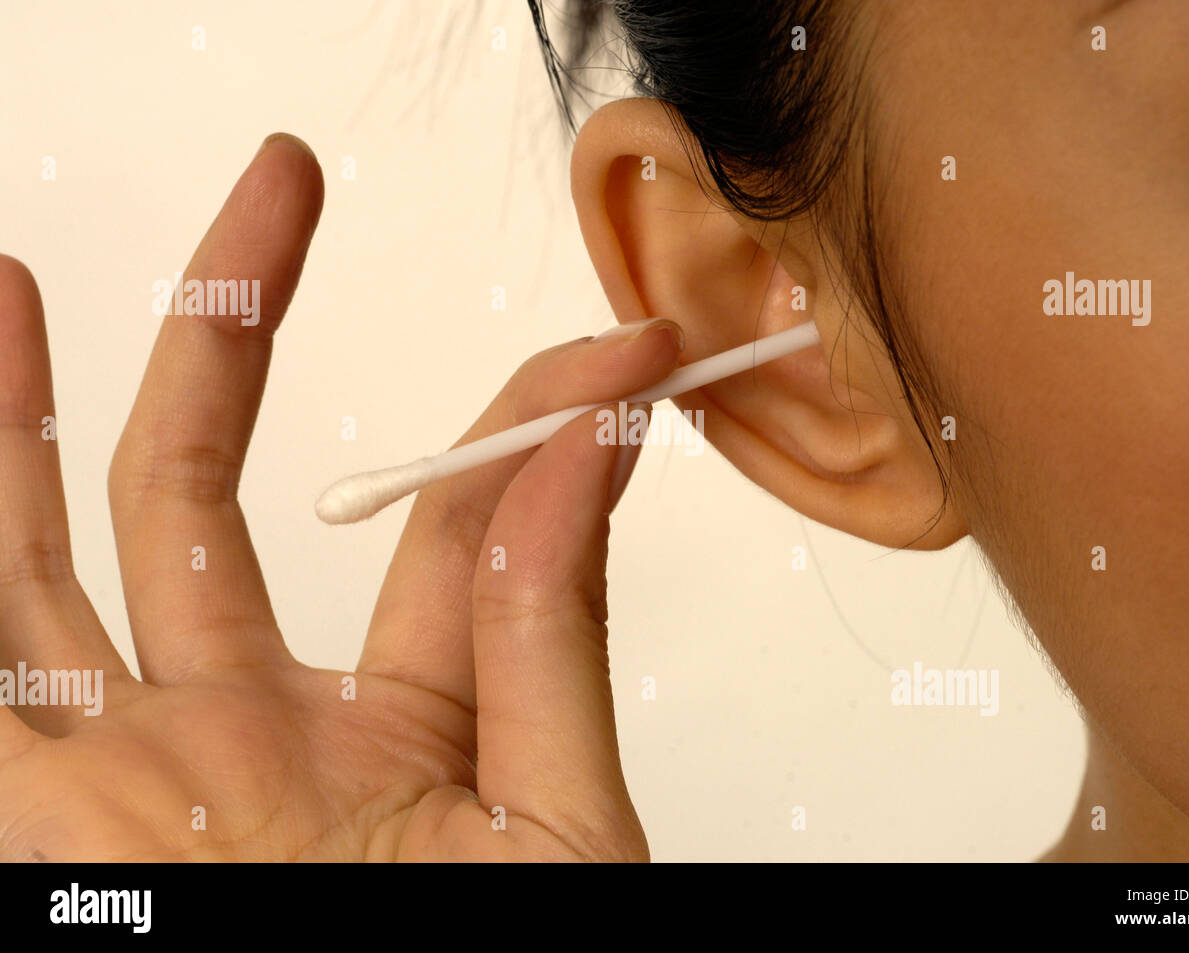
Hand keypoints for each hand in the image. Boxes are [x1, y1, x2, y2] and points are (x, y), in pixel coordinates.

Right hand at [0, 134, 681, 860]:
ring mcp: (126, 781)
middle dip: (232, 326)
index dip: (535, 421)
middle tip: (269, 193)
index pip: (451, 532)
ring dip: (23, 426)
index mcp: (381, 739)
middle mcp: (235, 741)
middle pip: (213, 496)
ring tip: (11, 296)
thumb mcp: (552, 821)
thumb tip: (594, 445)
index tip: (619, 348)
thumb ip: (555, 635)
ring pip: (53, 561)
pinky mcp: (44, 827)